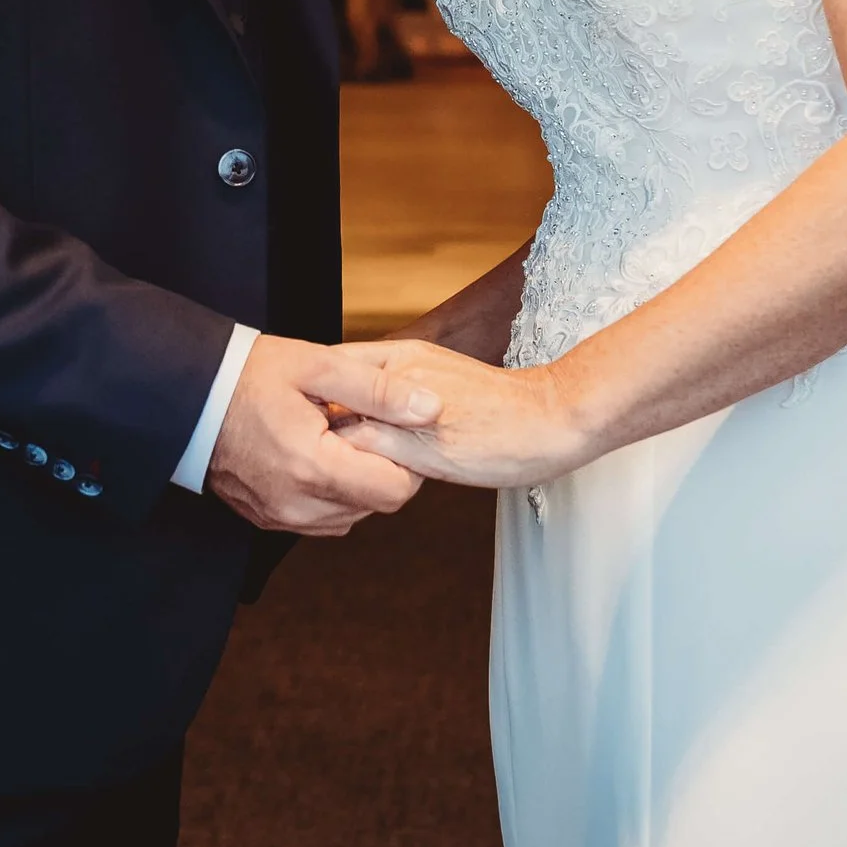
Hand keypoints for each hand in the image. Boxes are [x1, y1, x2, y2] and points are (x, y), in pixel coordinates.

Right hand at [205, 333, 426, 534]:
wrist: (190, 396)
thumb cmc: (251, 375)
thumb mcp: (320, 367)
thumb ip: (380, 391)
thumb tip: (432, 408)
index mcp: (313, 468)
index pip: (396, 490)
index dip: (406, 459)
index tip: (390, 427)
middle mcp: (298, 505)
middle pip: (377, 504)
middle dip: (381, 467)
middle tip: (360, 426)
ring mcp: (281, 518)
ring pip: (352, 514)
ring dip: (356, 482)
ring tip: (334, 438)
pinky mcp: (268, 520)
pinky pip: (322, 518)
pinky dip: (330, 492)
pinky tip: (315, 456)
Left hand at [301, 337, 588, 489]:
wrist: (553, 416)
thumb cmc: (504, 409)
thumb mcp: (443, 384)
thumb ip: (401, 392)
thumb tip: (365, 410)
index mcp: (404, 355)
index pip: (335, 370)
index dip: (313, 397)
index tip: (299, 420)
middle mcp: (398, 373)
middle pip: (326, 395)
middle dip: (307, 423)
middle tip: (293, 448)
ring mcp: (406, 408)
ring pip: (338, 427)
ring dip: (322, 451)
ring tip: (313, 474)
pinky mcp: (419, 444)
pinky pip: (362, 458)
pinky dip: (347, 473)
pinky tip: (348, 490)